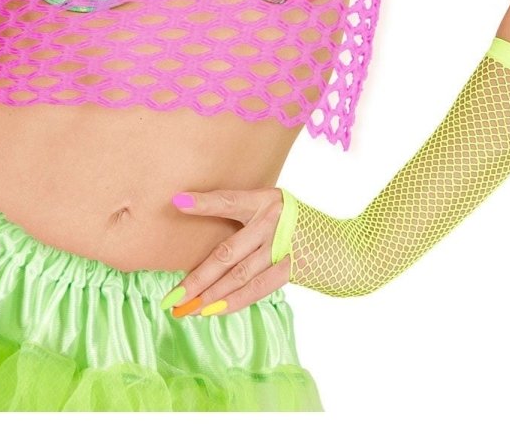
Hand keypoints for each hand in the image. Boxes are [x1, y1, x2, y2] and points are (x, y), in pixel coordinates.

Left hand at [162, 186, 290, 317]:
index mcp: (263, 200)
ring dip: (211, 296)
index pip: (228, 201)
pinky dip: (233, 302)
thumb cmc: (292, 224)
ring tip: (188, 309)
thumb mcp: (270, 207)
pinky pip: (257, 289)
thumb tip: (198, 228)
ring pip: (239, 276)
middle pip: (227, 253)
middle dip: (197, 278)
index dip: (203, 204)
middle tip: (172, 296)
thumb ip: (243, 216)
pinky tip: (214, 310)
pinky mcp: (291, 269)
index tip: (177, 203)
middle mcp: (271, 222)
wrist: (337, 244)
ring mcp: (282, 247)